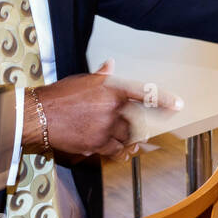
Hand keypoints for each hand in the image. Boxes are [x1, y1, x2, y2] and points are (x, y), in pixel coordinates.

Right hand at [30, 60, 180, 161]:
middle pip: (139, 121)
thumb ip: (102, 76)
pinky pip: (116, 151)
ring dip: (131, 140)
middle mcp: (113, 110)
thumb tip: (111, 65)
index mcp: (112, 91)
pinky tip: (121, 152)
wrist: (40, 115)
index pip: (145, 94)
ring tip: (132, 141)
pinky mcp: (97, 145)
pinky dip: (120, 152)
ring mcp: (106, 129)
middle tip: (143, 129)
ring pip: (129, 138)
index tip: (178, 105)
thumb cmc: (60, 96)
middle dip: (142, 126)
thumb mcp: (83, 80)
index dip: (164, 100)